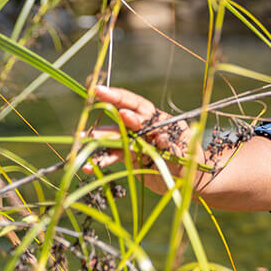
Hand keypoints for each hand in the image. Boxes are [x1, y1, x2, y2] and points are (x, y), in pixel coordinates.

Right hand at [84, 85, 204, 193]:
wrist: (189, 178)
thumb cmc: (190, 159)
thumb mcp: (184, 151)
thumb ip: (170, 145)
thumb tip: (159, 137)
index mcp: (159, 120)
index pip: (138, 106)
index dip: (118, 98)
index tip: (101, 92)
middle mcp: (144, 128)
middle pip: (121, 122)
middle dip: (105, 125)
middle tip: (88, 130)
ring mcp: (136, 141)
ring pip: (114, 138)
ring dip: (97, 141)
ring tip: (80, 144)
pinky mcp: (130, 156)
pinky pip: (114, 155)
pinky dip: (102, 159)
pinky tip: (89, 165)